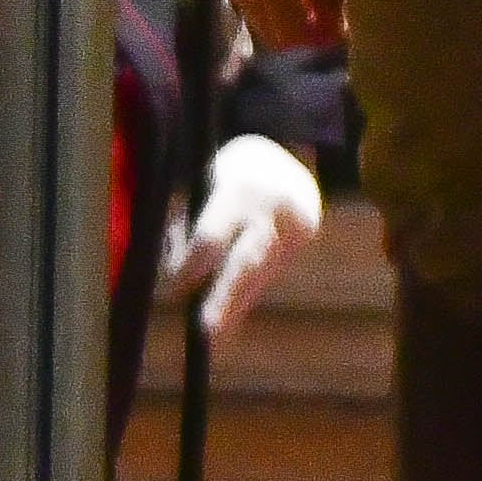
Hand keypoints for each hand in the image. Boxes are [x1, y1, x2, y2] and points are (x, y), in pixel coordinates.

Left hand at [164, 135, 322, 341]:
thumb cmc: (229, 169)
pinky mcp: (307, 233)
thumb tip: (179, 279)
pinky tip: (235, 310)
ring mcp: (296, 220)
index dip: (190, 268)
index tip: (174, 290)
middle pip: (245, 261)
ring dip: (237, 302)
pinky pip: (273, 268)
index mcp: (239, 187)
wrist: (288, 147)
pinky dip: (251, 289)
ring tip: (216, 333)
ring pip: (261, 270)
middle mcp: (272, 205)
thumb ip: (191, 226)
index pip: (211, 239)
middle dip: (224, 299)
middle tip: (207, 331)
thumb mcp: (203, 185)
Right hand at [216, 0, 345, 48]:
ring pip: (261, 22)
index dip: (317, 46)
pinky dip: (274, 6)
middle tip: (333, 17)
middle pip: (274, 38)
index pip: (291, 41)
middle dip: (305, 37)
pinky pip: (251, 5)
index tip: (342, 36)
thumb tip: (338, 34)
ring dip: (289, 21)